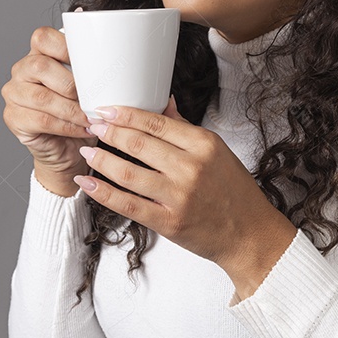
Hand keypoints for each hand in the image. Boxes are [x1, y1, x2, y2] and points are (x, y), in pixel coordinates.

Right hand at [1, 25, 96, 178]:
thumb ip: (92, 70)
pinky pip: (42, 120)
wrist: (68, 146)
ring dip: (72, 110)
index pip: (43, 37)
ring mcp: (14, 94)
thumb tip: (117, 62)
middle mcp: (22, 70)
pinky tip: (82, 128)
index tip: (89, 63)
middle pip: (40, 66)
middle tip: (92, 98)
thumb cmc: (80, 111)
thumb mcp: (88, 86)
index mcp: (38, 54)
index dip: (64, 46)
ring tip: (91, 118)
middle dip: (71, 84)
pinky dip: (67, 126)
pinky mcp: (14, 118)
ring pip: (42, 97)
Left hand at [73, 96, 295, 271]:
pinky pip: (129, 205)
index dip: (126, 115)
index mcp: (204, 144)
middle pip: (139, 144)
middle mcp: (191, 168)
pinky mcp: (169, 222)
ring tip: (88, 150)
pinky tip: (88, 183)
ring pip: (129, 173)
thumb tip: (164, 104)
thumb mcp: (217, 151)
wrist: (249, 234)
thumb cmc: (234, 191)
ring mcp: (179, 196)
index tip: (107, 110)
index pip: (157, 123)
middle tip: (92, 125)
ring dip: (102, 160)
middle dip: (110, 132)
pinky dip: (104, 193)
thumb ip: (186, 129)